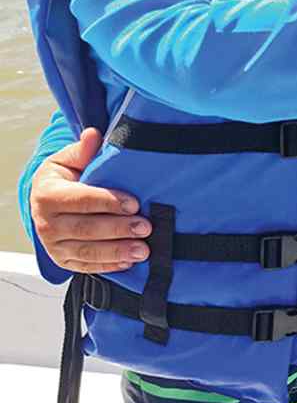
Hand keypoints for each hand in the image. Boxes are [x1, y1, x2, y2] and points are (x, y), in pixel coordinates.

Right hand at [31, 128, 150, 272]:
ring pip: (88, 252)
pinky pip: (88, 267)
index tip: (134, 203)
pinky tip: (130, 262)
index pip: (81, 200)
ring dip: (118, 252)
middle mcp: (46, 224)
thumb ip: (82, 151)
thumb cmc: (61, 180)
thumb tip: (93, 135)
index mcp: (47, 195)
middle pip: (86, 229)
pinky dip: (110, 265)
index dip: (108, 202)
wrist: (44, 203)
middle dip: (118, 229)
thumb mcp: (67, 161)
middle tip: (146, 227)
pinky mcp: (64, 262)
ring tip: (143, 249)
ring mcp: (55, 246)